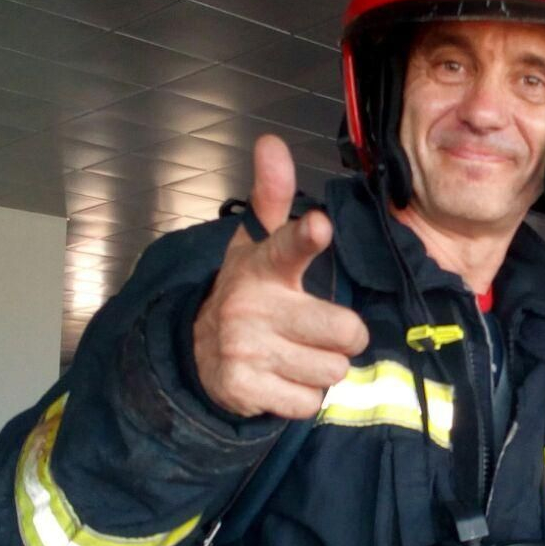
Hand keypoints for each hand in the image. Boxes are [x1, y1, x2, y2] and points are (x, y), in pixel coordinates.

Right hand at [192, 135, 369, 418]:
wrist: (198, 352)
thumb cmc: (250, 291)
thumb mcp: (257, 245)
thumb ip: (273, 197)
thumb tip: (271, 142)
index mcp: (262, 266)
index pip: (287, 246)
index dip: (306, 237)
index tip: (320, 226)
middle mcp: (252, 306)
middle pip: (346, 332)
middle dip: (342, 337)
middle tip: (318, 331)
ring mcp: (246, 349)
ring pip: (333, 371)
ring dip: (322, 368)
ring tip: (295, 354)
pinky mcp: (243, 388)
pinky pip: (309, 402)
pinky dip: (302, 397)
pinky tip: (280, 378)